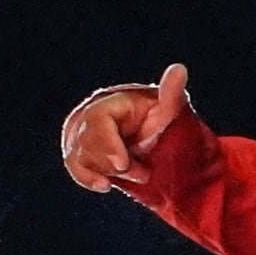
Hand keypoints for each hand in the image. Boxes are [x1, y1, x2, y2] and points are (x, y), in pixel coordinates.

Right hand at [61, 64, 191, 191]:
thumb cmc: (158, 119)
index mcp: (110, 103)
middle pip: (87, 144)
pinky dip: (88, 178)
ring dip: (112, 173)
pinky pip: (75, 168)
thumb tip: (179, 69)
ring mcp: (81, 137)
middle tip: (142, 172)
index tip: (122, 164)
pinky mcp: (79, 155)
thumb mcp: (167, 108)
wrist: (149, 138)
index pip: (96, 120)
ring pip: (82, 158)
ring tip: (138, 172)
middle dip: (117, 164)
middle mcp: (90, 117)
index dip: (107, 143)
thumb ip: (170, 93)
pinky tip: (104, 185)